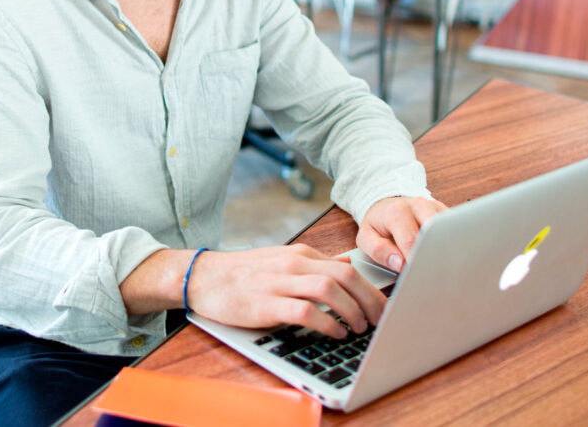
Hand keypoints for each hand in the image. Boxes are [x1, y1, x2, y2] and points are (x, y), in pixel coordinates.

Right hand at [185, 245, 385, 338]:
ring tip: (360, 328)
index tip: (383, 306)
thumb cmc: (245, 274)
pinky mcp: (266, 303)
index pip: (347, 267)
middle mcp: (294, 264)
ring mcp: (280, 282)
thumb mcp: (283, 262)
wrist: (204, 277)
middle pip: (345, 276)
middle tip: (381, 320)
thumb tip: (345, 266)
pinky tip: (335, 333)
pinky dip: (326, 322)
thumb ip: (314, 266)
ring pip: (329, 289)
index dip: (370, 288)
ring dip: (352, 310)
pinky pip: (304, 311)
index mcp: (301, 254)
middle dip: (370, 299)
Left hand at [356, 196, 446, 272]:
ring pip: (449, 230)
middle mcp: (419, 205)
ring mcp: (435, 207)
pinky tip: (449, 258)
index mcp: (397, 212)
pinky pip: (455, 229)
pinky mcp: (446, 212)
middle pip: (435, 234)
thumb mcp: (366, 237)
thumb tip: (399, 264)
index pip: (412, 241)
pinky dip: (453, 244)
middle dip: (434, 256)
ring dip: (447, 250)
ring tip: (443, 269)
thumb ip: (378, 251)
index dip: (415, 262)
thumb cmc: (378, 224)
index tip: (416, 279)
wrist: (387, 205)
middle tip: (432, 277)